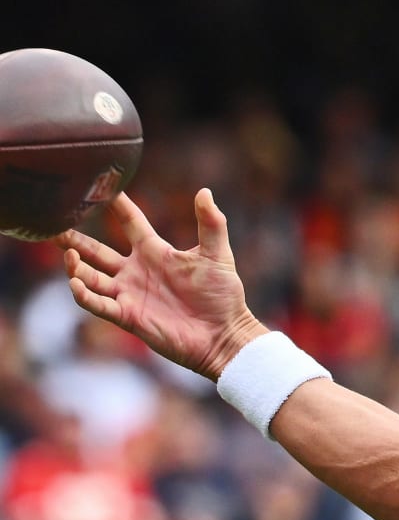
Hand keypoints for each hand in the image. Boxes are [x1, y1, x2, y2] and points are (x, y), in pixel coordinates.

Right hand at [56, 189, 267, 379]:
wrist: (224, 335)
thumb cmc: (223, 296)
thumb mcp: (218, 255)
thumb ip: (211, 224)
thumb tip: (205, 192)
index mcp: (156, 252)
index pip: (130, 221)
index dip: (117, 204)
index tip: (99, 184)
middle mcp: (137, 271)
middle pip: (96, 250)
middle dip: (74, 238)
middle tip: (53, 225)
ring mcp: (130, 294)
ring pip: (91, 277)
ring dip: (75, 266)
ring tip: (67, 254)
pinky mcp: (128, 316)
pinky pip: (98, 304)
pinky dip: (84, 294)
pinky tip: (75, 283)